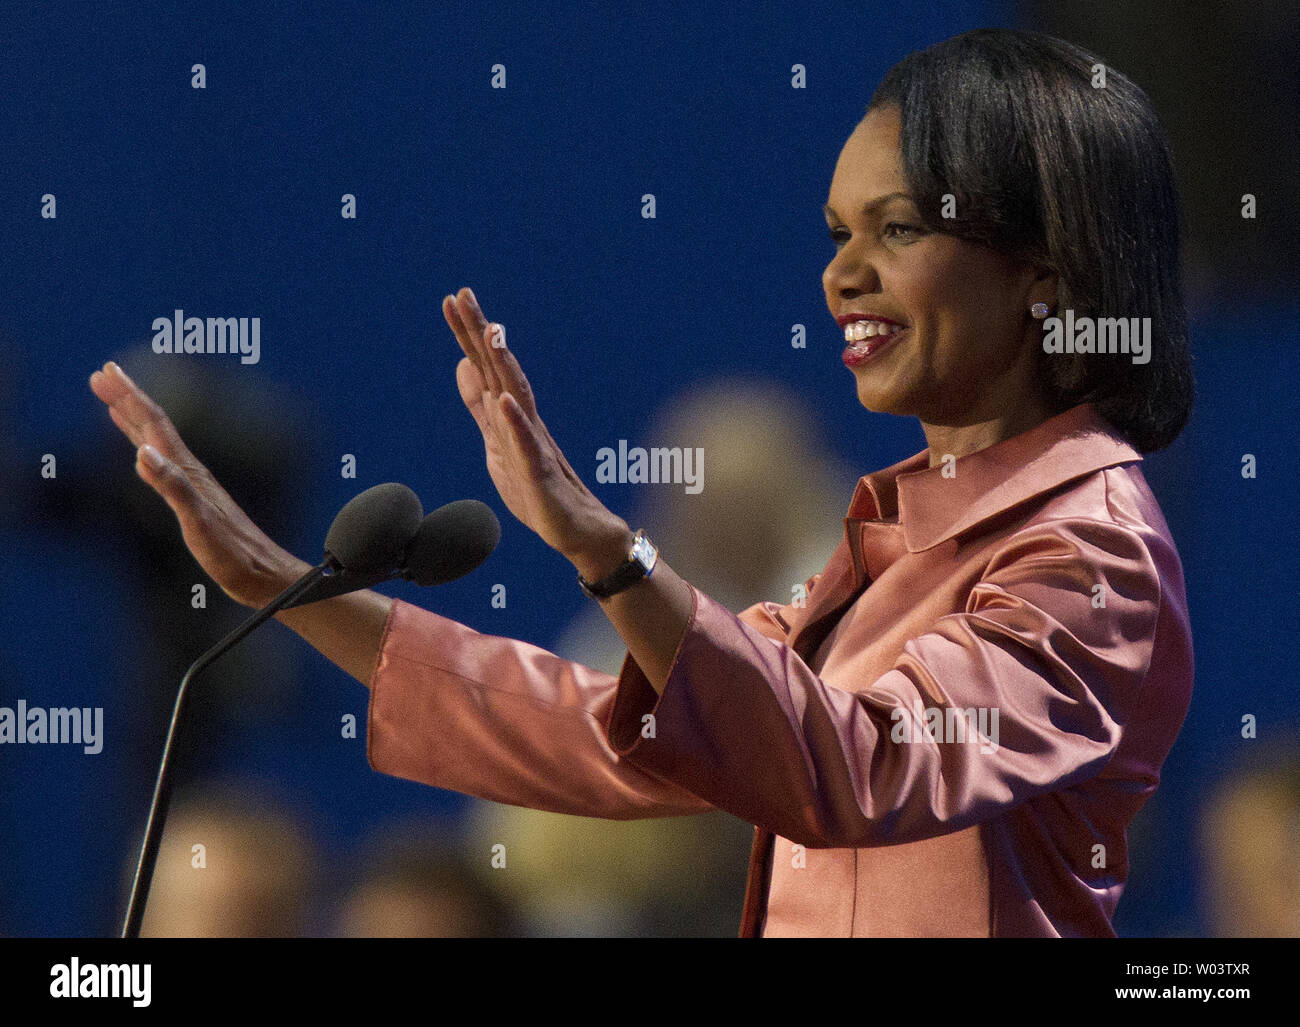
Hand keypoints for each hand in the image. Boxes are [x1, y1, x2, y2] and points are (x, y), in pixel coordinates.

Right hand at [89, 362, 306, 607]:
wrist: (264, 576)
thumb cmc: (233, 555)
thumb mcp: (198, 523)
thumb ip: (173, 488)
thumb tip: (143, 453)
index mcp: (188, 472)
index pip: (155, 425)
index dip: (130, 397)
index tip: (106, 372)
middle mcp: (191, 472)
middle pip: (155, 426)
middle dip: (128, 398)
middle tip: (102, 374)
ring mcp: (193, 485)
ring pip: (157, 442)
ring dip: (134, 419)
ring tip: (114, 401)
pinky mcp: (194, 501)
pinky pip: (162, 464)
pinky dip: (146, 449)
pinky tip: (142, 452)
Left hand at [442, 287, 631, 576]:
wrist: (579, 532)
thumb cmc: (539, 491)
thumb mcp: (496, 444)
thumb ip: (479, 407)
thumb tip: (462, 366)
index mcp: (511, 415)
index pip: (486, 367)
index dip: (468, 335)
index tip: (453, 298)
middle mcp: (525, 422)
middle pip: (500, 371)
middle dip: (482, 334)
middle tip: (465, 296)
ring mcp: (535, 446)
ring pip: (518, 398)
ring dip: (505, 365)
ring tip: (492, 332)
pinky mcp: (542, 477)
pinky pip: (529, 448)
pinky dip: (517, 424)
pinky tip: (505, 402)